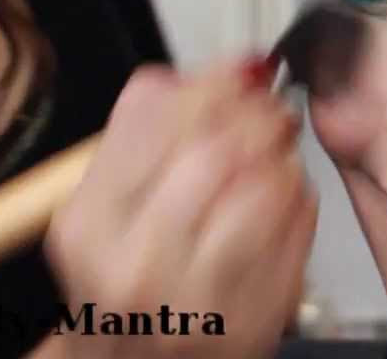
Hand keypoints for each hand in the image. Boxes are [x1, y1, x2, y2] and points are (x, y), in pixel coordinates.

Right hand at [42, 60, 317, 357]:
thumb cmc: (125, 278)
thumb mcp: (108, 202)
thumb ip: (151, 127)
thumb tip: (231, 65)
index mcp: (87, 225)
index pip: (154, 119)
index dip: (214, 82)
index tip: (239, 73)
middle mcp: (133, 267)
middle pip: (212, 151)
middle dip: (254, 114)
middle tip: (268, 107)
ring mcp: (197, 300)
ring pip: (261, 188)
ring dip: (280, 153)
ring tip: (276, 147)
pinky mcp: (252, 320)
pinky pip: (296, 231)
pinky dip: (299, 195)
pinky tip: (286, 191)